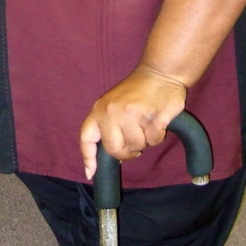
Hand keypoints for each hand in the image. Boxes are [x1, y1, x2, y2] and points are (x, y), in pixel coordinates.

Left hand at [79, 64, 186, 179]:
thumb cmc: (136, 92)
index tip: (91, 173)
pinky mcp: (152, 117)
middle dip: (128, 151)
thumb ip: (108, 126)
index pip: (87, 137)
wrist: (159, 73)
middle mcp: (112, 112)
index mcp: (100, 109)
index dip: (88, 157)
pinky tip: (157, 119)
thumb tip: (111, 157)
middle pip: (115, 150)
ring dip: (145, 140)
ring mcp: (132, 114)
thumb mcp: (113, 104)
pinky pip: (155, 140)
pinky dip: (158, 135)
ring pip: (137, 146)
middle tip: (135, 139)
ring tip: (146, 122)